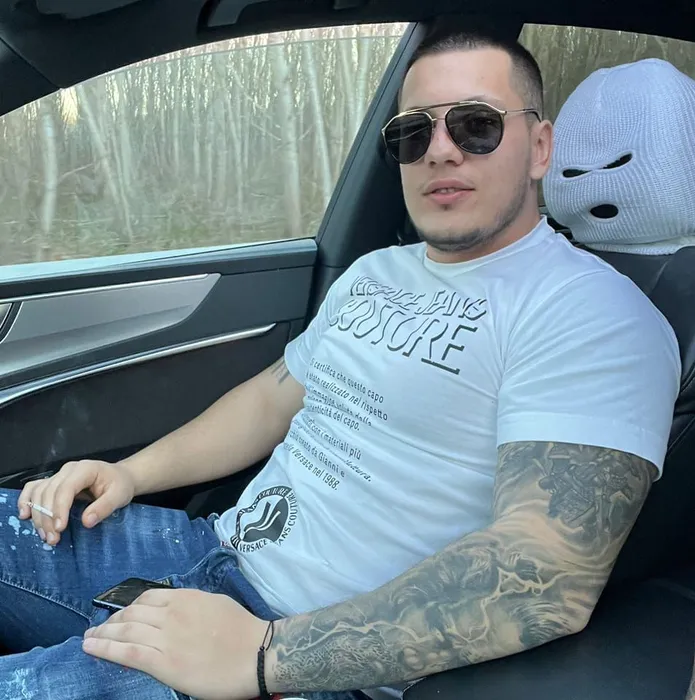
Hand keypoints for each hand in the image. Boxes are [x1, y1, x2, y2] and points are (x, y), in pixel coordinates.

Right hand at [17, 460, 135, 545]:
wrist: (120, 478)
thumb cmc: (120, 485)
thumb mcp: (120, 496)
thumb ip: (105, 507)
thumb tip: (87, 522)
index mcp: (85, 469)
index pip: (66, 488)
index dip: (60, 509)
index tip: (60, 529)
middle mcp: (68, 470)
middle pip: (49, 492)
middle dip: (48, 518)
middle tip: (53, 539)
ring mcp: (59, 475)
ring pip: (39, 492)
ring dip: (38, 515)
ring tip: (44, 535)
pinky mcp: (53, 482)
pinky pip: (34, 488)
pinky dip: (27, 501)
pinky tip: (25, 515)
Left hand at [82, 588, 268, 699]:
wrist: (255, 653)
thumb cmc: (242, 629)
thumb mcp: (215, 604)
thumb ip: (192, 604)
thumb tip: (176, 608)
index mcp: (185, 598)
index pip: (147, 598)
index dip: (129, 606)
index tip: (121, 615)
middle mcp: (171, 614)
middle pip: (132, 613)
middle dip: (112, 620)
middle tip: (98, 628)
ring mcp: (166, 638)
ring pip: (125, 630)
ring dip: (103, 633)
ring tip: (89, 637)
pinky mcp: (163, 663)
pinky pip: (128, 652)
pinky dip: (106, 648)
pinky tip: (91, 647)